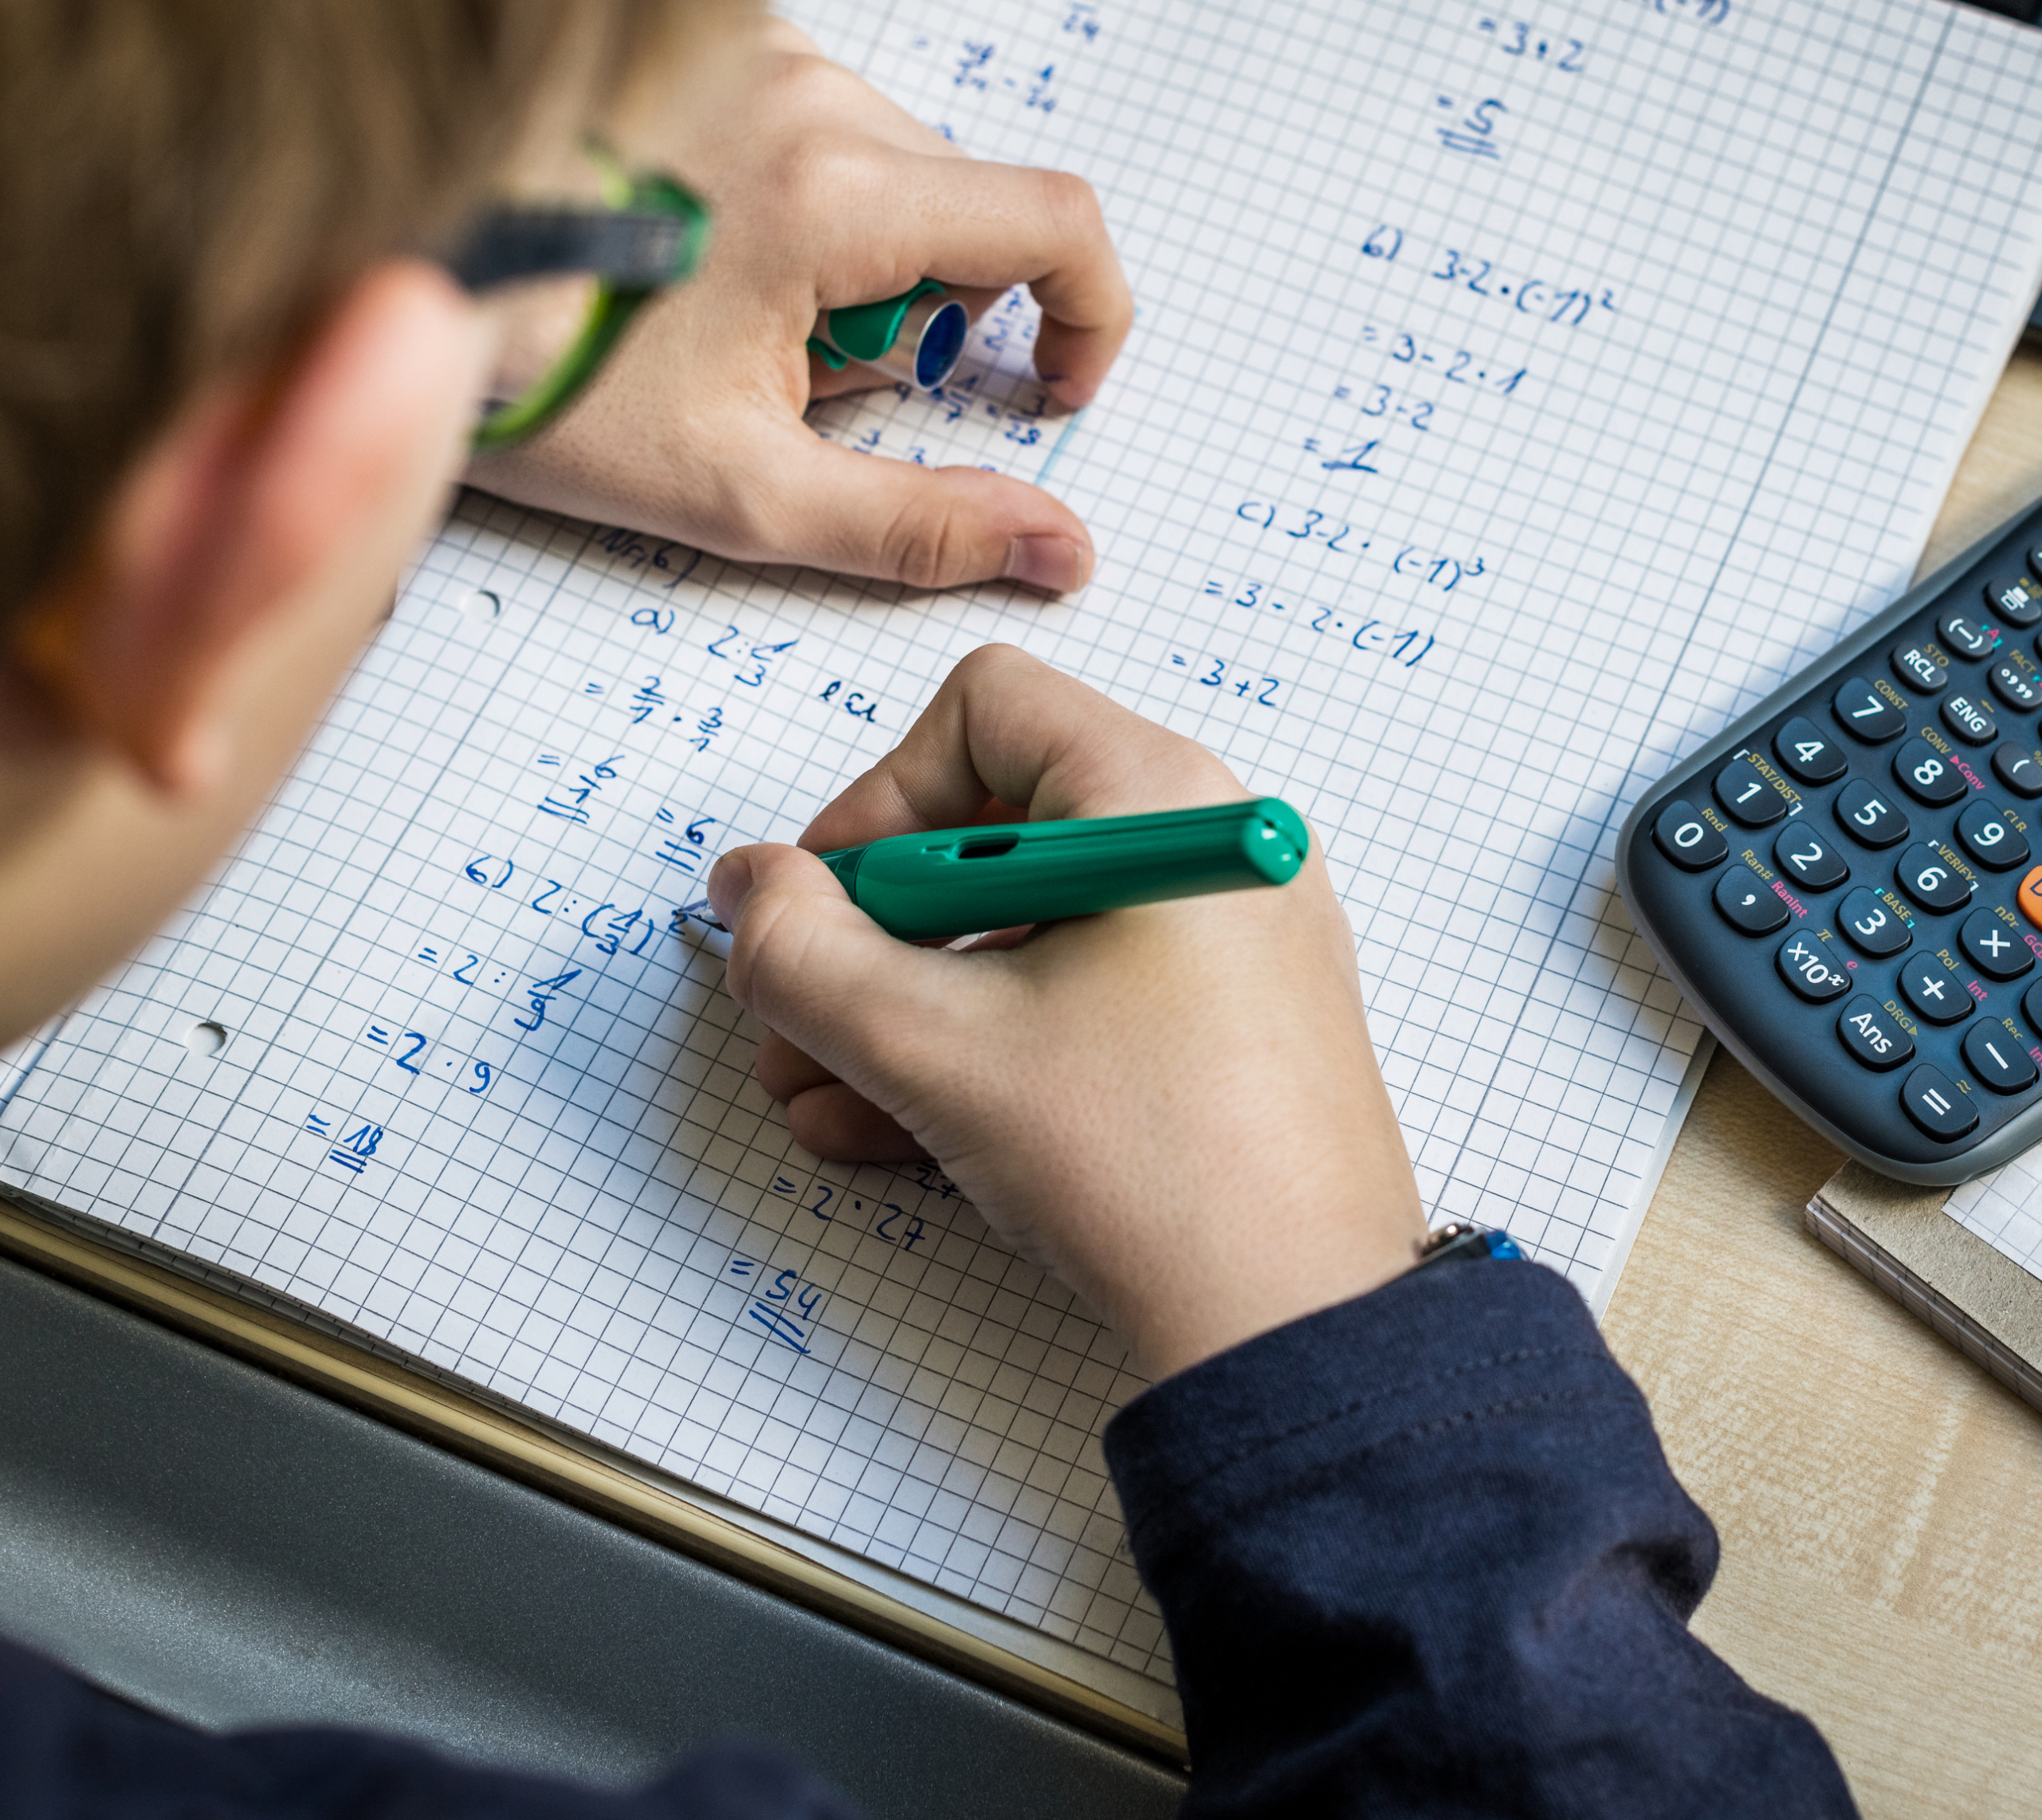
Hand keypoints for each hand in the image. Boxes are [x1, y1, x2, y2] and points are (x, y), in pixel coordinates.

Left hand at [467, 22, 1130, 594]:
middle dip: (925, 317)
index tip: (1048, 390)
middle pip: (974, 211)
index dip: (1090, 319)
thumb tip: (1056, 548)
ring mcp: (756, 54)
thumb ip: (920, 523)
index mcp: (834, 189)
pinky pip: (829, 132)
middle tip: (804, 387)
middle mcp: (808, 91)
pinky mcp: (711, 47)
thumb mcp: (743, 491)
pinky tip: (710, 270)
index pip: (1059, 223)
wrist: (381, 277)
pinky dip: (809, 212)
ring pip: (903, 173)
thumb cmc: (540, 379)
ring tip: (737, 328)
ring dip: (864, 266)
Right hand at [706, 647, 1422, 1379]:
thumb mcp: (931, 1047)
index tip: (822, 909)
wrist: (1296, 1327)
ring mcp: (1236, 939)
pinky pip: (1090, 999)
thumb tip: (745, 886)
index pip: (983, 715)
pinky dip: (994, 1048)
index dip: (876, 801)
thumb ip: (804, 952)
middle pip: (997, 830)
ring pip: (1032, 934)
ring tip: (823, 1102)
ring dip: (910, 1011)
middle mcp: (1211, 842)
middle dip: (872, 936)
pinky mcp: (1240, 1026)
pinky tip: (895, 1134)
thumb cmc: (1149, 1165)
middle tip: (794, 1024)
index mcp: (1159, 797)